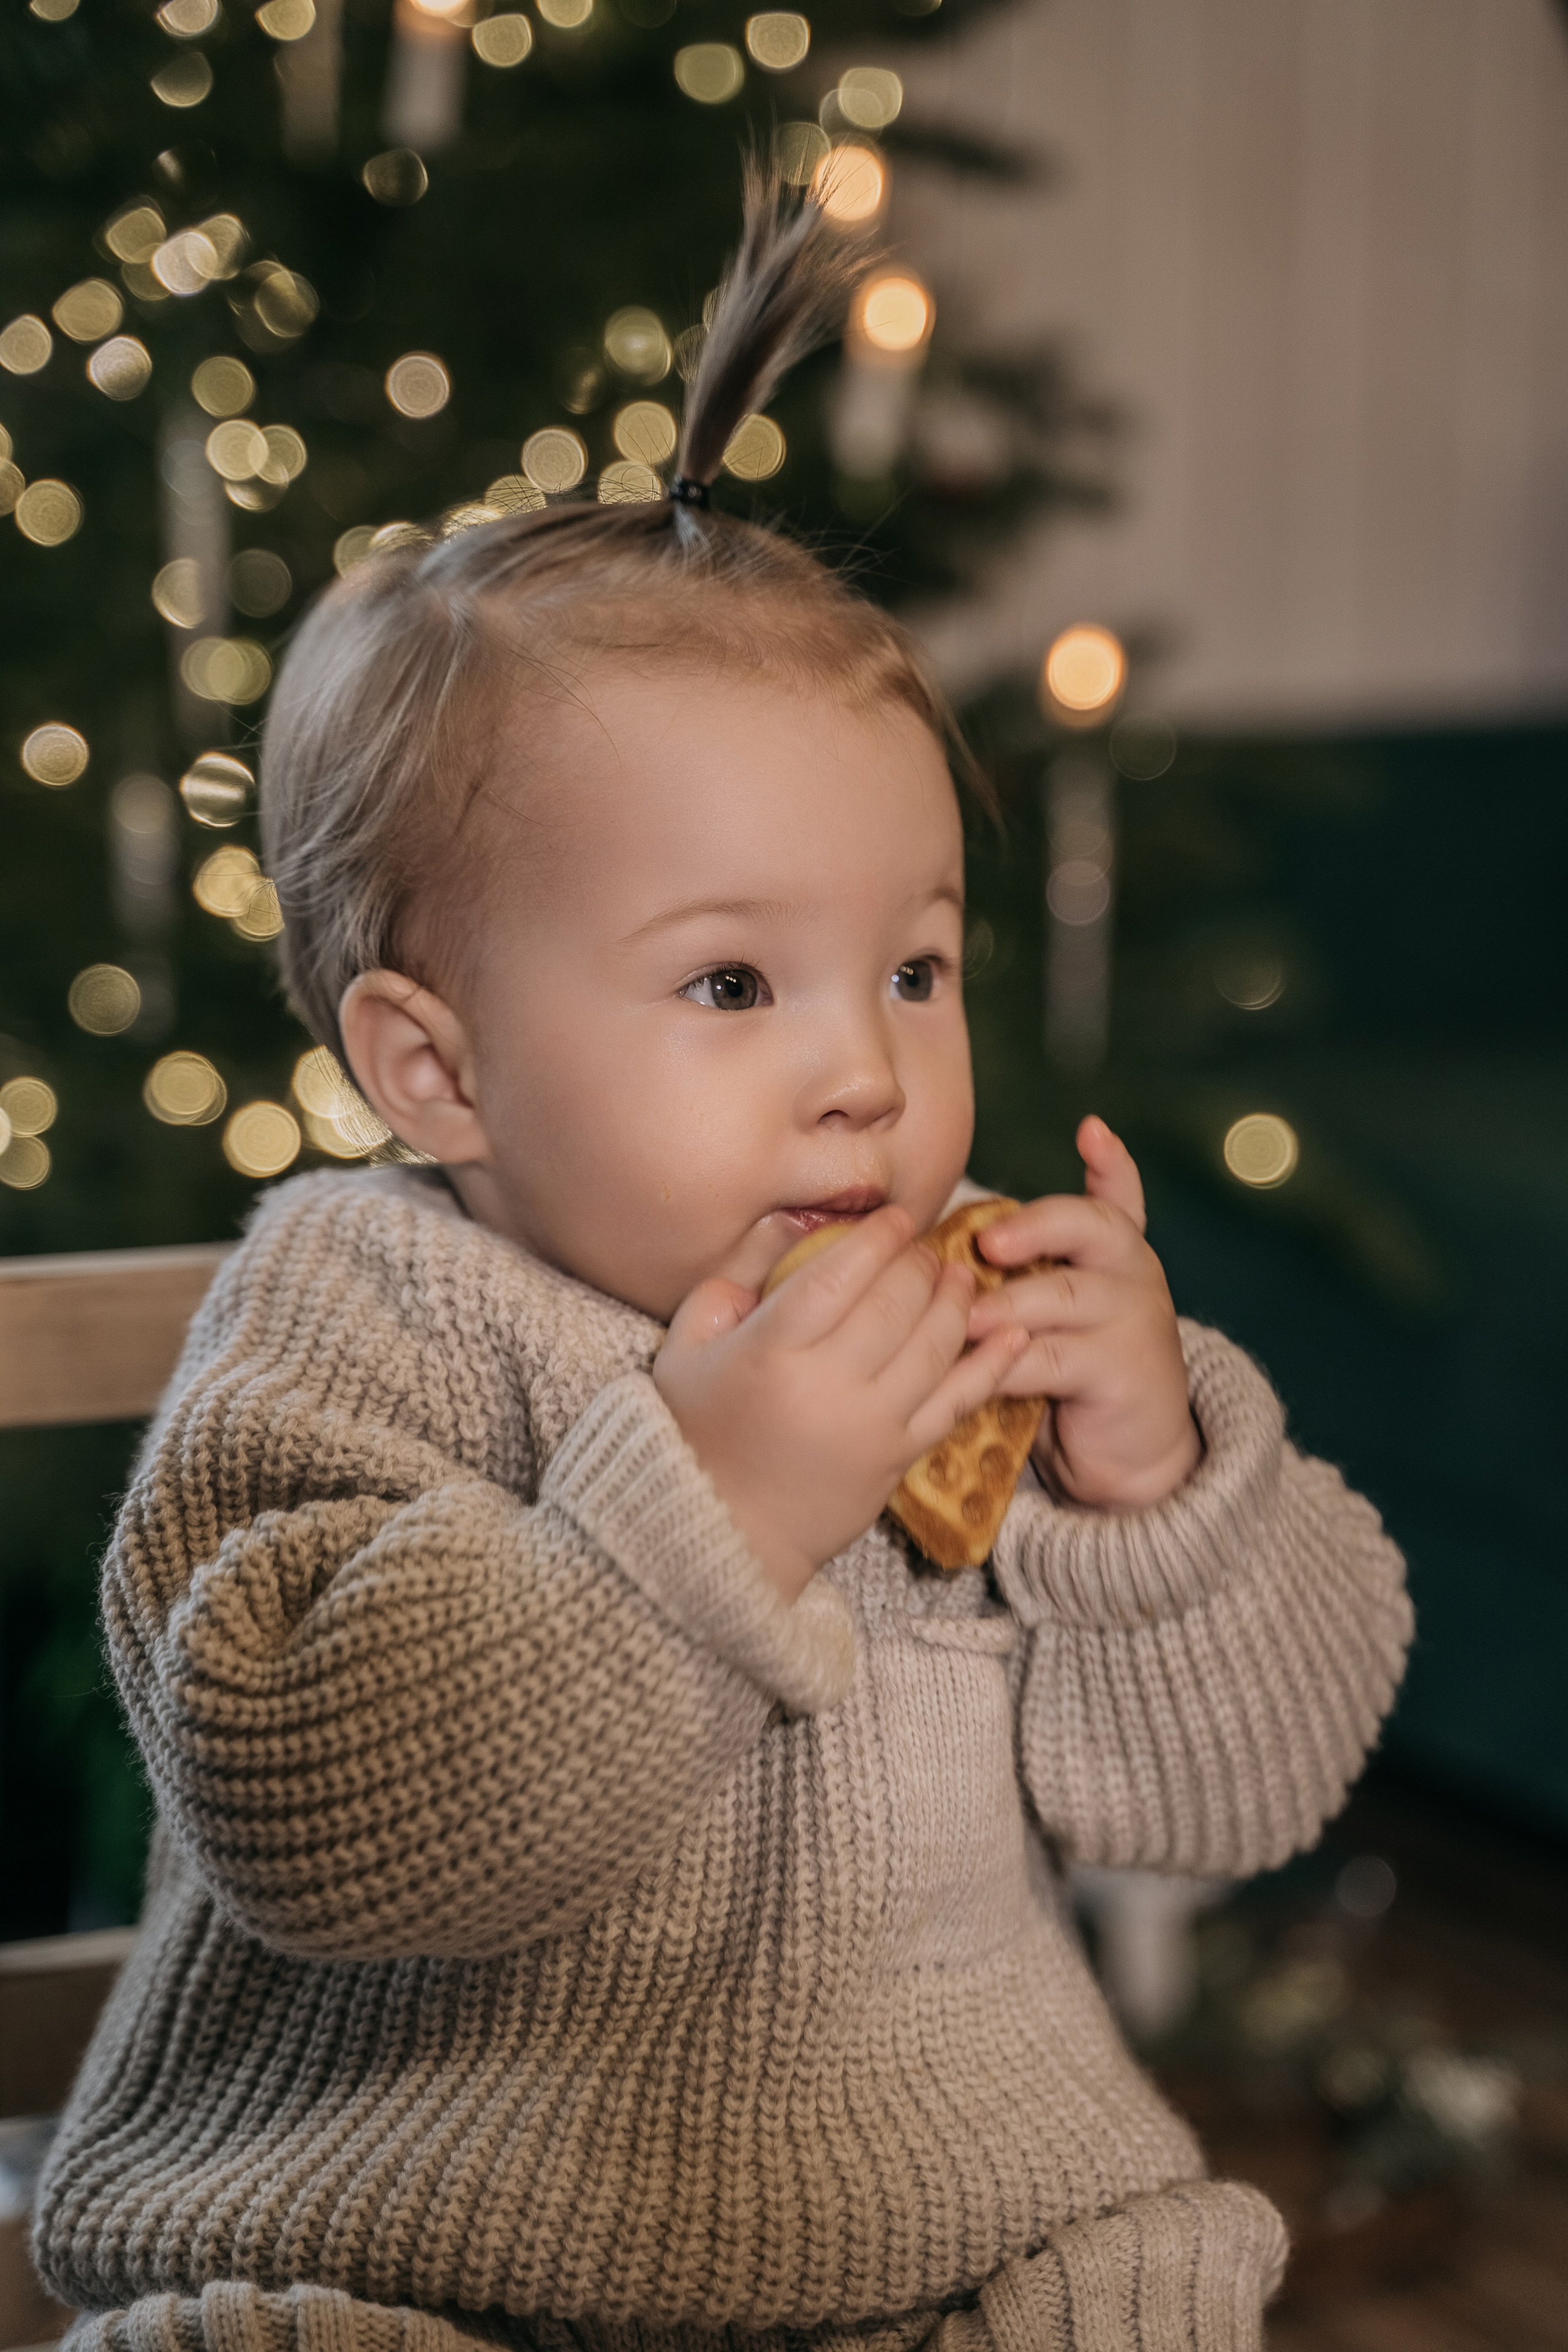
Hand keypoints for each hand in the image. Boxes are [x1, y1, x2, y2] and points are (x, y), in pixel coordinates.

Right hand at [654, 1207, 1030, 1604]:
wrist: (722, 1532)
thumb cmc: (697, 1428)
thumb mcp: (687, 1346)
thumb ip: (731, 1281)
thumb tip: (788, 1227)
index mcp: (771, 1352)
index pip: (839, 1275)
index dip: (876, 1238)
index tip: (894, 1218)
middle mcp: (826, 1386)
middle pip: (895, 1304)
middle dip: (919, 1264)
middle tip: (923, 1248)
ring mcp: (870, 1426)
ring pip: (934, 1346)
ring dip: (956, 1301)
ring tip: (959, 1276)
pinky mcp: (898, 1458)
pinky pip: (957, 1403)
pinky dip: (991, 1364)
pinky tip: (1013, 1333)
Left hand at [965, 1117, 1201, 1510]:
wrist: (1128, 1448)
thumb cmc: (1071, 1366)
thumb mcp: (1051, 1310)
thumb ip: (1018, 1272)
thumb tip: (932, 1252)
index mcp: (1113, 1248)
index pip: (1120, 1194)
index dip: (1111, 1162)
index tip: (1091, 1131)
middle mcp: (1132, 1272)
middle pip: (1092, 1226)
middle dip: (1037, 1225)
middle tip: (988, 1242)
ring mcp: (1134, 1320)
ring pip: (1064, 1296)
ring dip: (1006, 1306)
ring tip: (961, 1320)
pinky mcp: (1125, 1371)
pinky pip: (1056, 1360)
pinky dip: (1009, 1364)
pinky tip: (977, 1370)